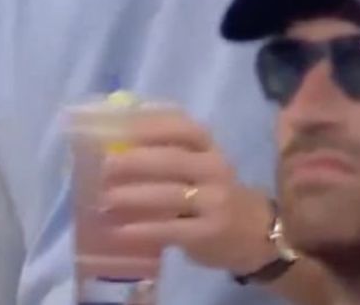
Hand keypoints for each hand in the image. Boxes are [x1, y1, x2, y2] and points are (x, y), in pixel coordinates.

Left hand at [99, 111, 276, 273]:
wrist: (255, 232)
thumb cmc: (209, 189)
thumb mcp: (196, 163)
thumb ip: (162, 150)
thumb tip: (107, 142)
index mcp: (207, 146)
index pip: (181, 127)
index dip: (147, 126)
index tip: (114, 130)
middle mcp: (215, 168)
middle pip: (171, 160)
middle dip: (133, 162)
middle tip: (103, 167)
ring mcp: (215, 201)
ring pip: (169, 195)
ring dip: (132, 196)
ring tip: (104, 199)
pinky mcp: (210, 233)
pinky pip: (171, 229)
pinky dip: (142, 229)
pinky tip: (120, 230)